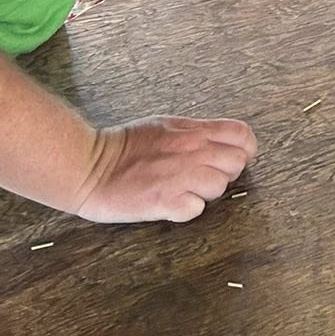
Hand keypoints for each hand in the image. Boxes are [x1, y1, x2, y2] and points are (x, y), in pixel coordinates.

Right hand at [74, 116, 256, 223]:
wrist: (89, 165)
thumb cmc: (124, 146)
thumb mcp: (166, 125)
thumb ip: (195, 132)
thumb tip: (219, 140)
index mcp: (192, 131)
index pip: (243, 135)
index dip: (244, 149)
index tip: (233, 157)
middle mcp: (191, 151)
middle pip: (237, 164)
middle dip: (226, 172)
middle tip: (204, 177)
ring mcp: (179, 177)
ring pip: (219, 187)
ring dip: (206, 193)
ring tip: (184, 191)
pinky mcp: (164, 201)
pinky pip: (195, 209)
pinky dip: (187, 210)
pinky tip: (172, 204)